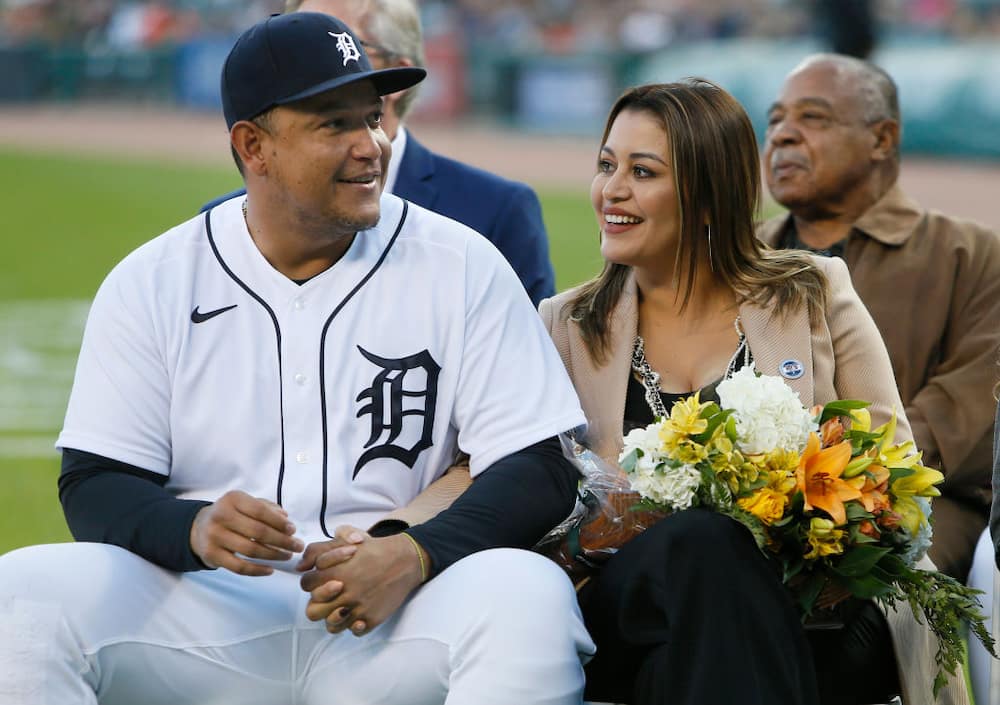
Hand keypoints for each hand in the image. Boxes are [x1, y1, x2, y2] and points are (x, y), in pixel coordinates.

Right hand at [190, 490, 303, 575]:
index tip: (293, 530)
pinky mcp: (212, 555)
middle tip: (297, 546)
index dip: (279, 522)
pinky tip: (270, 570)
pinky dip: (257, 570)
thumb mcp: (245, 504)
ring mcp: (215, 536)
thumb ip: (266, 507)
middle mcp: (221, 516)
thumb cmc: (230, 514)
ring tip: (287, 556)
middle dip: (282, 541)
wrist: (199, 528)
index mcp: (232, 499)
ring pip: (251, 550)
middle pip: (258, 532)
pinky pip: (239, 567)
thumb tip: (286, 518)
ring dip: (274, 555)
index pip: (260, 511)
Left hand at [299, 525, 424, 635]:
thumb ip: (316, 550)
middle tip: (331, 596)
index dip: (312, 581)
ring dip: (335, 617)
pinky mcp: (371, 619)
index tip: (323, 579)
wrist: (405, 560)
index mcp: (333, 573)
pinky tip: (360, 612)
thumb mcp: (343, 539)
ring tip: (344, 607)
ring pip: (331, 626)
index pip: (305, 585)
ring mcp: (357, 609)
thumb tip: (300, 567)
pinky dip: (355, 625)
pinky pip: (353, 632)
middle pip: (312, 611)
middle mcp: (343, 593)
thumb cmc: (372, 549)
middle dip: (319, 603)